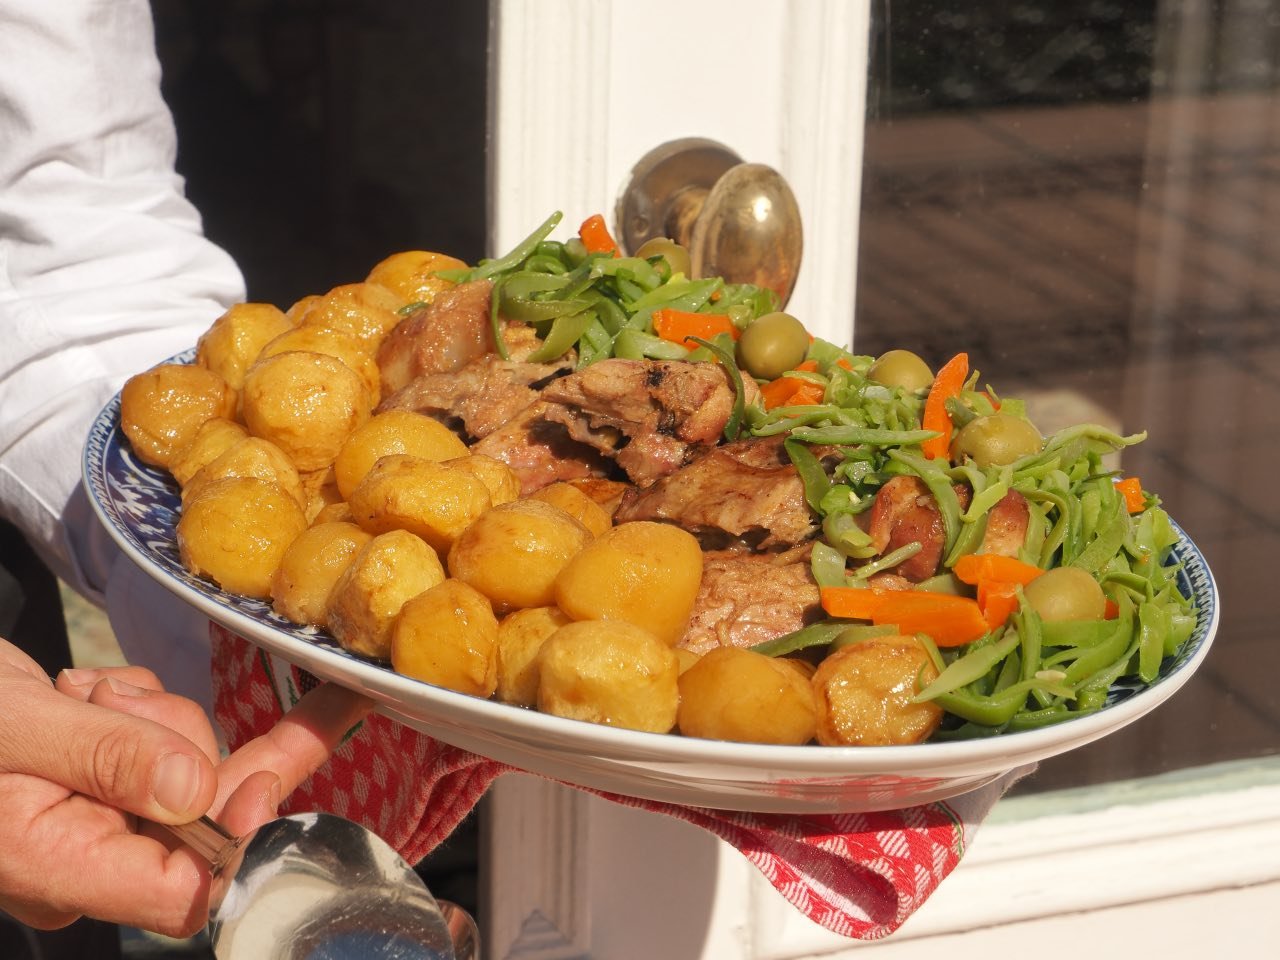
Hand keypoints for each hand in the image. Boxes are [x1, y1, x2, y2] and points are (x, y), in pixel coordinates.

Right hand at [0, 636, 373, 936]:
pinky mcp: (113, 790)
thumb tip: (195, 790)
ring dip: (153, 714)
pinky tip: (87, 693)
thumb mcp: (16, 726)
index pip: (180, 889)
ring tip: (78, 692)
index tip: (263, 781)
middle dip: (178, 739)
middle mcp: (91, 860)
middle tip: (107, 696)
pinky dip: (144, 709)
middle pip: (200, 816)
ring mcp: (104, 826)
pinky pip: (169, 748)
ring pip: (191, 769)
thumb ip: (106, 756)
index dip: (234, 837)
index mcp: (58, 867)